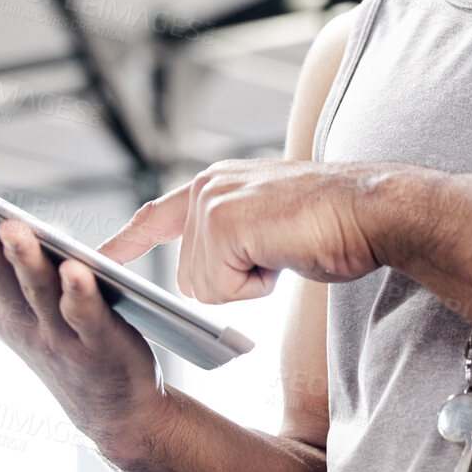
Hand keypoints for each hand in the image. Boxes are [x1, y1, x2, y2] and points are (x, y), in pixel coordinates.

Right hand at [0, 190, 167, 460]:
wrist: (110, 410)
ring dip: (23, 258)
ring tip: (12, 225)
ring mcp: (55, 333)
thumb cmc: (52, 342)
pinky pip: (86, 315)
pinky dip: (79, 293)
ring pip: (34, 290)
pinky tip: (77, 269)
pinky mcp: (97, 343)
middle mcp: (17, 318)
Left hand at [98, 159, 395, 303]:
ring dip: (248, 284)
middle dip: (234, 282)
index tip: (100, 257)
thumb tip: (214, 274)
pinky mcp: (222, 223)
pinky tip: (282, 255)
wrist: (371, 211)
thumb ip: (235, 238)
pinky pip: (222, 288)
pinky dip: (256, 286)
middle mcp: (208, 186)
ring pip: (204, 286)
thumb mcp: (270, 228)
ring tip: (284, 250)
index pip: (158, 215)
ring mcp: (212, 203)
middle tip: (277, 254)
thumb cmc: (334, 225)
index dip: (129, 239)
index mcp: (218, 184)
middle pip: (189, 275)